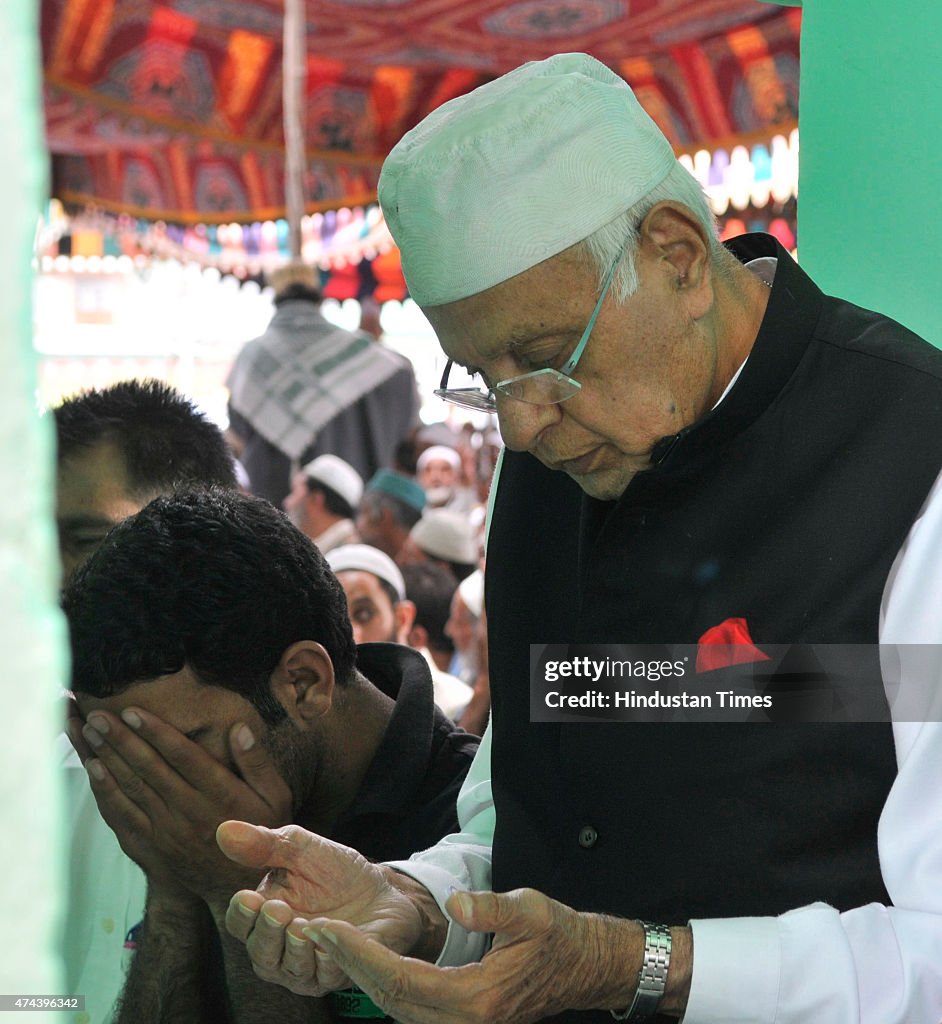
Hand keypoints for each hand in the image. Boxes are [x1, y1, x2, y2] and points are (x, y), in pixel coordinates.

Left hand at [67, 707, 292, 901]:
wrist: (242, 888)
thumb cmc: (263, 832)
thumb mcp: (276, 797)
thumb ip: (258, 762)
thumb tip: (239, 728)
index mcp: (220, 794)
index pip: (183, 756)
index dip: (156, 732)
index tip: (133, 710)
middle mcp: (190, 811)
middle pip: (150, 769)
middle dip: (122, 739)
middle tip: (98, 714)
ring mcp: (168, 832)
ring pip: (132, 789)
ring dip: (108, 758)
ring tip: (89, 732)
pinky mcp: (153, 846)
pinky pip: (124, 817)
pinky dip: (106, 792)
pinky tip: (94, 769)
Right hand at [219, 821, 439, 996]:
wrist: (384, 889)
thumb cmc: (337, 871)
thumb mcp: (302, 849)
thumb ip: (265, 844)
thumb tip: (224, 830)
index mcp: (265, 915)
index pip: (239, 923)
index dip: (242, 914)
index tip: (250, 898)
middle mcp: (279, 947)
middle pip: (260, 953)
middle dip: (267, 933)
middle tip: (279, 911)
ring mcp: (307, 965)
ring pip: (289, 970)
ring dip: (294, 950)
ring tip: (301, 926)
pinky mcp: (336, 974)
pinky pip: (326, 975)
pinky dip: (326, 959)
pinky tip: (330, 940)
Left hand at [300, 888, 643, 1023]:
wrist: (585, 966)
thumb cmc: (560, 935)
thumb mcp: (531, 910)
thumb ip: (491, 908)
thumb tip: (456, 902)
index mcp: (477, 1000)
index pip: (402, 978)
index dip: (360, 954)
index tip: (326, 928)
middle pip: (389, 999)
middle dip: (348, 964)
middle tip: (309, 932)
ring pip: (395, 1008)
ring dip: (359, 975)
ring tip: (327, 942)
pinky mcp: (461, 1022)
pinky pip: (409, 1008)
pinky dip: (382, 984)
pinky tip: (364, 960)